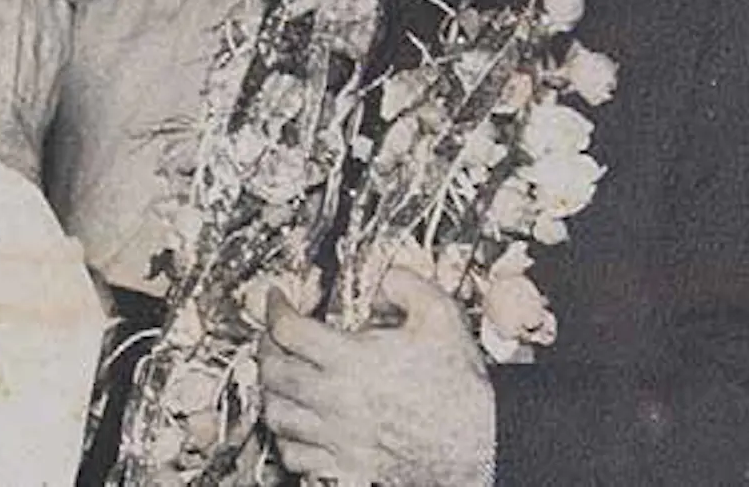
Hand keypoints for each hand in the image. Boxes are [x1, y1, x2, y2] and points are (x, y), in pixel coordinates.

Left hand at [260, 270, 494, 485]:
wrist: (483, 446)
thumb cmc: (461, 388)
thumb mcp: (441, 316)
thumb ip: (406, 284)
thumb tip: (383, 280)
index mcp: (353, 361)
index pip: (288, 329)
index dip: (274, 306)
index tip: (277, 298)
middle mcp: (338, 401)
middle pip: (273, 371)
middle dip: (264, 345)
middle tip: (271, 332)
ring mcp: (339, 439)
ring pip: (277, 416)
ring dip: (270, 391)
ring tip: (278, 375)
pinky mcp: (347, 468)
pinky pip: (295, 457)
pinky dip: (285, 438)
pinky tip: (294, 423)